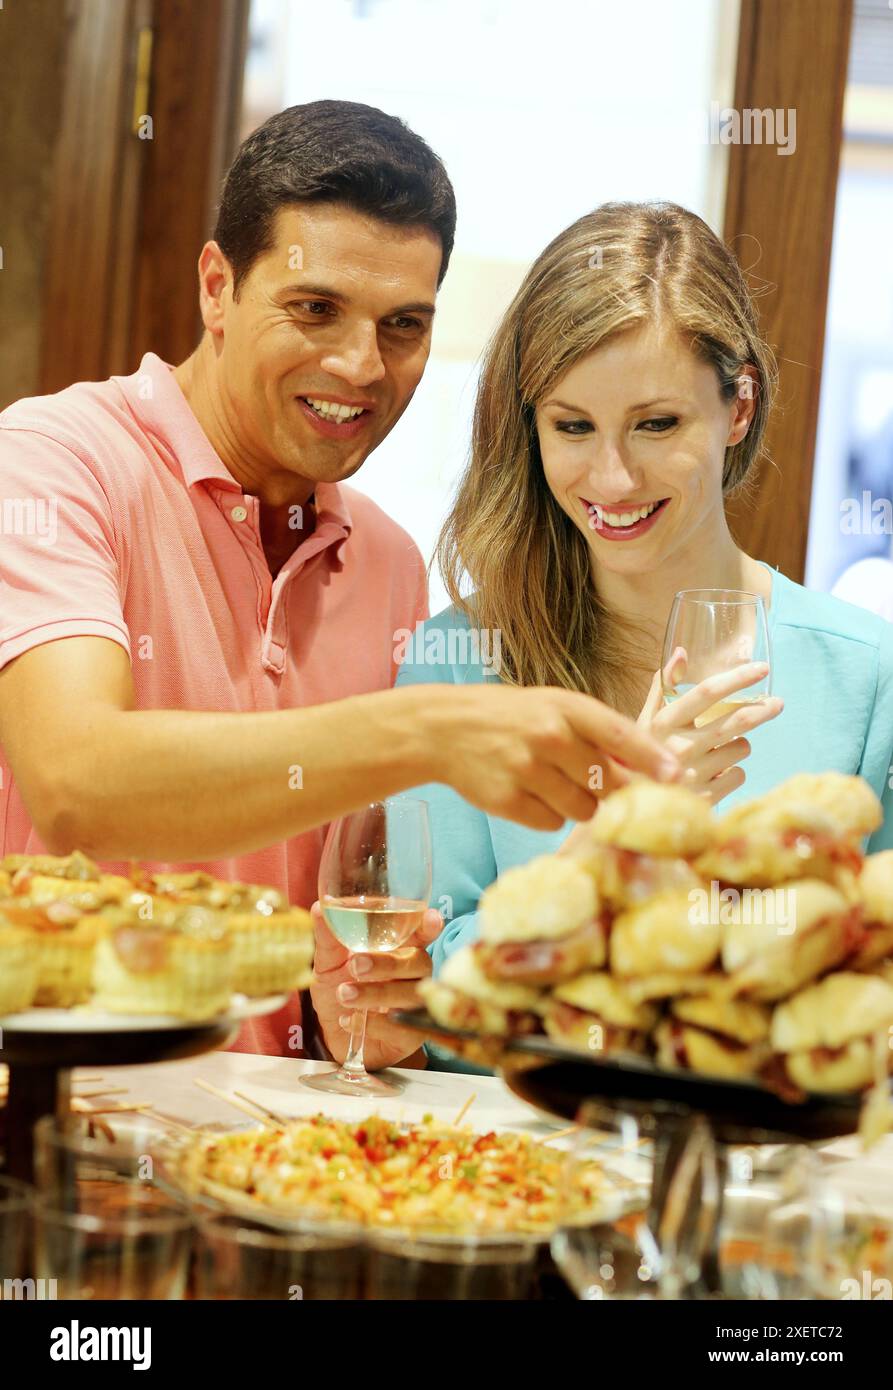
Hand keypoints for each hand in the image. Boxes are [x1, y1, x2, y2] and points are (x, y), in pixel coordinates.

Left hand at [309, 902, 442, 1070]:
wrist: (333, 1037)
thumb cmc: (339, 991)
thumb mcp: (328, 963)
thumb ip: (329, 938)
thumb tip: (319, 907)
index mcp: (399, 950)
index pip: (421, 934)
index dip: (428, 926)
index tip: (431, 918)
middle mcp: (413, 975)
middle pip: (419, 962)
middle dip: (388, 963)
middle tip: (356, 965)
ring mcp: (414, 1005)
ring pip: (411, 995)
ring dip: (377, 993)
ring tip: (344, 994)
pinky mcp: (411, 1036)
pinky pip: (403, 1028)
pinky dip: (375, 1025)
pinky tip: (349, 1021)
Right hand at [432, 685, 680, 832]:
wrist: (443, 729)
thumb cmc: (511, 716)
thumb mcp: (554, 706)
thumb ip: (597, 732)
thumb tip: (649, 764)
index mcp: (566, 707)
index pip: (621, 735)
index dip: (653, 758)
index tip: (677, 775)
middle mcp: (549, 736)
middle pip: (608, 782)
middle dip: (612, 790)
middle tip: (599, 784)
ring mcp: (527, 770)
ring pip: (583, 809)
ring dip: (578, 804)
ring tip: (552, 782)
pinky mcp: (508, 801)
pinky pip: (552, 823)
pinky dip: (548, 814)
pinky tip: (529, 793)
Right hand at [638, 654, 782, 804]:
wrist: (635, 805)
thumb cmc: (642, 757)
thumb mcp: (645, 721)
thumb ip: (663, 687)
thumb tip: (681, 652)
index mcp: (663, 722)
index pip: (706, 692)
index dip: (738, 678)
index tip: (762, 669)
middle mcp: (677, 746)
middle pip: (736, 721)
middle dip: (762, 709)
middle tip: (776, 704)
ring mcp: (692, 774)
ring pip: (741, 748)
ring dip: (738, 745)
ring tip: (719, 751)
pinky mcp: (705, 797)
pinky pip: (739, 775)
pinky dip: (732, 772)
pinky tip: (714, 774)